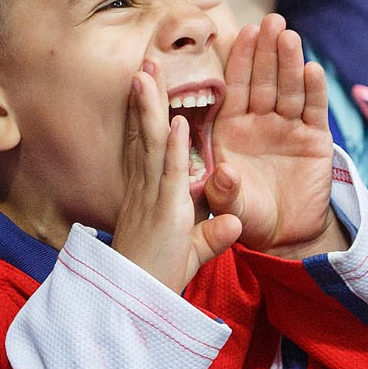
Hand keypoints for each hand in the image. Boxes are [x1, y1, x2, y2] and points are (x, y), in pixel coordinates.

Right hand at [111, 64, 241, 293]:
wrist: (136, 304)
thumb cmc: (158, 279)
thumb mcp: (191, 251)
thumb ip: (211, 235)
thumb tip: (231, 223)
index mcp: (150, 194)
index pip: (147, 146)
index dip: (147, 115)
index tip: (147, 86)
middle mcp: (147, 189)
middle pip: (144, 134)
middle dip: (146, 98)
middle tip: (145, 64)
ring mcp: (152, 197)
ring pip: (150, 143)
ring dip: (152, 108)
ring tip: (150, 74)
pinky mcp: (164, 212)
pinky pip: (169, 174)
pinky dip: (172, 148)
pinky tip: (175, 122)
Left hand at [203, 15, 342, 258]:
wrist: (284, 236)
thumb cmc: (248, 216)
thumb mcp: (229, 207)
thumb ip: (223, 192)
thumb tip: (223, 174)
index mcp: (232, 129)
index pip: (235, 87)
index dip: (239, 60)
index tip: (243, 32)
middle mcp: (260, 122)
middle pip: (264, 80)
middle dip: (267, 50)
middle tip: (271, 20)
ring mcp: (288, 128)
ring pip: (289, 89)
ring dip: (289, 62)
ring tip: (289, 36)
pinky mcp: (314, 141)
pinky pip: (313, 111)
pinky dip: (314, 91)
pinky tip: (312, 69)